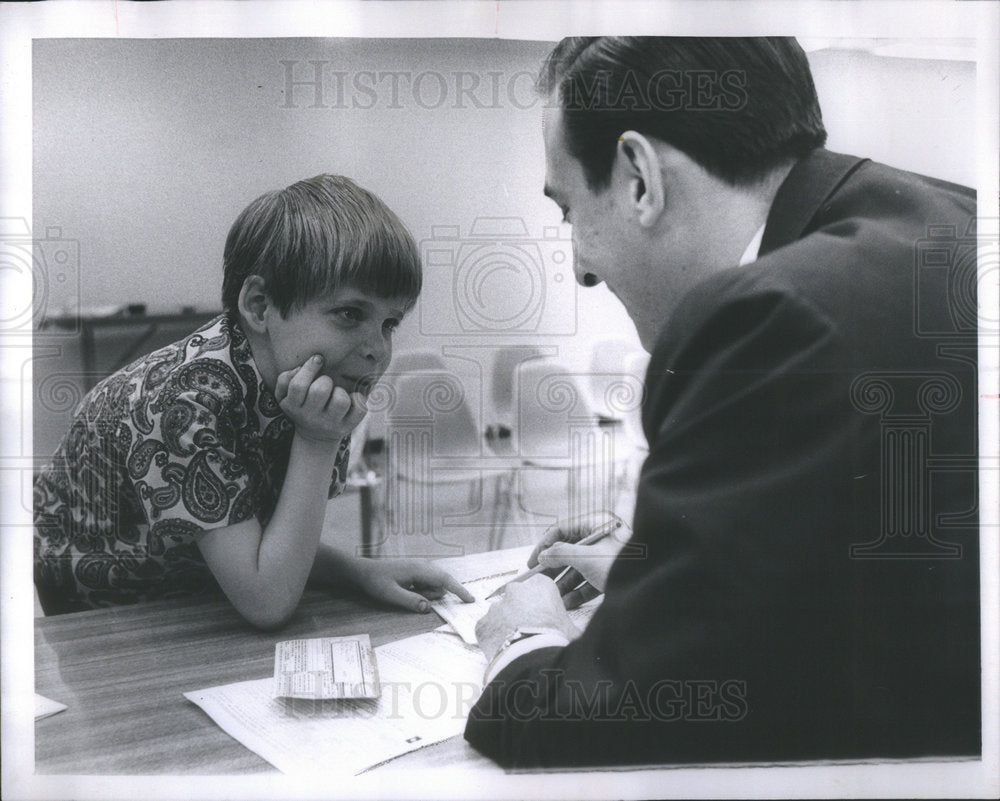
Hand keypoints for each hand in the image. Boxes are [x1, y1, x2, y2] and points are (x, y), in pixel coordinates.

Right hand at [275, 355, 366, 443]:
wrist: (316, 436)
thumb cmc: (301, 406)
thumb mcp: (284, 396)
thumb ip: (285, 379)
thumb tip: (301, 367)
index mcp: (293, 406)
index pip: (298, 385)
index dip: (309, 368)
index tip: (318, 359)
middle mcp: (311, 417)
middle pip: (319, 391)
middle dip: (325, 380)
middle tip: (325, 382)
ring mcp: (331, 423)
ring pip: (341, 401)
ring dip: (340, 391)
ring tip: (336, 393)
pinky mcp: (347, 426)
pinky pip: (360, 409)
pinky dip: (358, 399)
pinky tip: (351, 399)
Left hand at [354, 557, 473, 612]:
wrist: (364, 571)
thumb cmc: (376, 582)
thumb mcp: (391, 595)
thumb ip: (411, 601)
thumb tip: (428, 607)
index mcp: (419, 569)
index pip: (445, 580)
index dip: (459, 590)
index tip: (471, 600)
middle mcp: (423, 565)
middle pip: (441, 583)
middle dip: (432, 594)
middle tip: (409, 594)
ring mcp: (420, 567)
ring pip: (433, 584)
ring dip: (425, 593)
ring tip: (404, 591)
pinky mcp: (417, 570)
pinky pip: (427, 583)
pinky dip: (422, 590)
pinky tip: (406, 589)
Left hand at [475, 574, 578, 661]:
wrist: (532, 660)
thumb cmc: (557, 641)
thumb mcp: (572, 629)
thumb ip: (568, 625)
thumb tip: (575, 635)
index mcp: (541, 585)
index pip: (539, 589)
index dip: (541, 604)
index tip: (544, 618)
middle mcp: (516, 590)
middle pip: (517, 598)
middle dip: (521, 612)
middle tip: (529, 632)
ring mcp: (496, 606)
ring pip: (500, 614)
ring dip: (506, 625)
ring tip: (516, 645)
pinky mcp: (482, 623)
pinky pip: (487, 629)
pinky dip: (493, 638)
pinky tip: (503, 651)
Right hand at [527, 512, 629, 606]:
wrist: (653, 584)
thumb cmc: (621, 562)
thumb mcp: (585, 558)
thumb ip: (560, 554)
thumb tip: (544, 555)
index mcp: (596, 523)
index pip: (562, 530)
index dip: (544, 546)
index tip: (533, 564)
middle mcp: (601, 537)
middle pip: (570, 550)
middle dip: (554, 569)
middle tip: (539, 583)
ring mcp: (608, 556)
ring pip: (579, 567)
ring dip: (565, 583)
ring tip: (552, 597)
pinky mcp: (613, 573)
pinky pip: (590, 580)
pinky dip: (579, 590)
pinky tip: (567, 603)